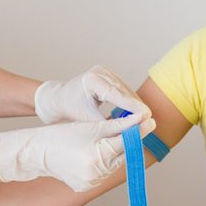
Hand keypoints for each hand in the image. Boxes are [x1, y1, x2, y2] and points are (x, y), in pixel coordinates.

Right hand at [0, 114, 155, 191]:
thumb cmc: (61, 136)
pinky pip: (103, 173)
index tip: (150, 121)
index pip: (125, 143)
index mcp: (95, 157)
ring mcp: (91, 184)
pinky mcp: (86, 188)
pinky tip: (99, 152)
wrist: (37, 153)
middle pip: (122, 156)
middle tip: (137, 126)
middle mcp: (95, 175)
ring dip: (117, 152)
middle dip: (128, 142)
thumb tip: (140, 119)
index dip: (138, 131)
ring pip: (114, 165)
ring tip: (112, 139)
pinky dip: (105, 162)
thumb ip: (118, 125)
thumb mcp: (90, 127)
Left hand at [34, 65, 150, 123]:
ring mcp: (104, 72)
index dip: (133, 106)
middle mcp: (99, 72)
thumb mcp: (87, 121)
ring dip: (134, 104)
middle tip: (149, 120)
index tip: (146, 116)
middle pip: (124, 91)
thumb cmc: (68, 112)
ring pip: (125, 90)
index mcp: (92, 80)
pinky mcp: (107, 76)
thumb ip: (107, 125)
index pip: (117, 94)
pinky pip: (122, 89)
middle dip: (136, 106)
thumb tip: (128, 133)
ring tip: (145, 119)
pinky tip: (136, 112)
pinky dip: (128, 101)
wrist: (56, 101)